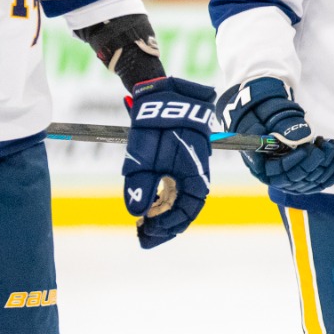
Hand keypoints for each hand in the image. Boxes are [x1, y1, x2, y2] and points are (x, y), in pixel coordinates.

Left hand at [124, 77, 214, 247]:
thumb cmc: (157, 124)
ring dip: (164, 216)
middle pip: (184, 213)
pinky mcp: (181, 164)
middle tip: (142, 237)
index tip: (145, 232)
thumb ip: (141, 184)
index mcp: (194, 178)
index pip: (185, 214)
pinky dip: (164, 201)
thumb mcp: (145, 156)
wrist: (167, 96)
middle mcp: (196, 177)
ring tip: (143, 225)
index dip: (166, 228)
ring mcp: (189, 171)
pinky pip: (177, 190)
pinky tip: (149, 205)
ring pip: (180, 202)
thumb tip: (137, 213)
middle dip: (164, 228)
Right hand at [218, 77, 333, 195]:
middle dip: (312, 162)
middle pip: (297, 177)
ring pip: (312, 180)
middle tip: (322, 146)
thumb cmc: (262, 129)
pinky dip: (332, 175)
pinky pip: (321, 183)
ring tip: (332, 148)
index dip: (292, 161)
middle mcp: (278, 180)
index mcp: (262, 169)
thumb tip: (294, 137)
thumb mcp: (259, 126)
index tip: (304, 149)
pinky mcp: (306, 184)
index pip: (279, 170)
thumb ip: (268, 131)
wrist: (269, 132)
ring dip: (326, 165)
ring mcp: (293, 184)